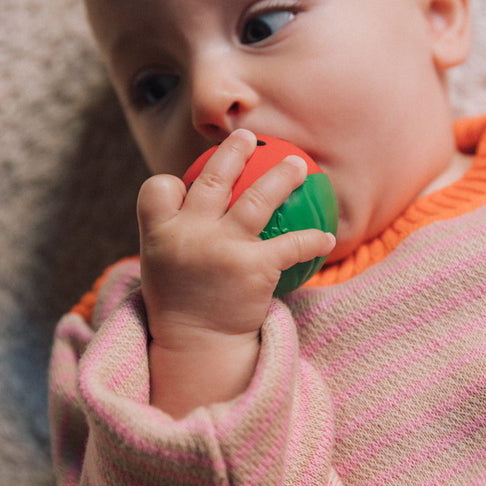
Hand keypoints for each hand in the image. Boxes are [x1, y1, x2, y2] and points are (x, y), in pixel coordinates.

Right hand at [137, 129, 334, 415]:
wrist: (198, 349)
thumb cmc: (183, 306)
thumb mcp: (163, 269)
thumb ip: (175, 238)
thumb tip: (194, 211)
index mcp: (160, 233)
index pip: (158, 189)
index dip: (170, 183)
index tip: (185, 182)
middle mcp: (189, 234)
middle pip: (214, 180)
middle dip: (234, 152)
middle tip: (250, 136)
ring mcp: (221, 248)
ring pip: (256, 199)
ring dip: (282, 176)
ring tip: (298, 164)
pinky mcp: (252, 267)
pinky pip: (290, 245)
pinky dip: (312, 240)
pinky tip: (327, 238)